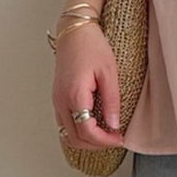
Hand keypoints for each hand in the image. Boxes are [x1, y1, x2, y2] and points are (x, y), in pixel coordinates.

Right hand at [51, 20, 124, 150]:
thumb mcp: (109, 73)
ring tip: (106, 134)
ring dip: (87, 140)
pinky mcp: (57, 98)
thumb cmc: (91, 46)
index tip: (119, 138)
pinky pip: (65, 124)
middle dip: (96, 145)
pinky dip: (78, 131)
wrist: (74, 31)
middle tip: (114, 139)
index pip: (88, 132)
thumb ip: (111, 102)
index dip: (105, 141)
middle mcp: (61, 101)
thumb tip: (114, 125)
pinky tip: (94, 126)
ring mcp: (57, 100)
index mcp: (75, 95)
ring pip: (67, 135)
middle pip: (75, 139)